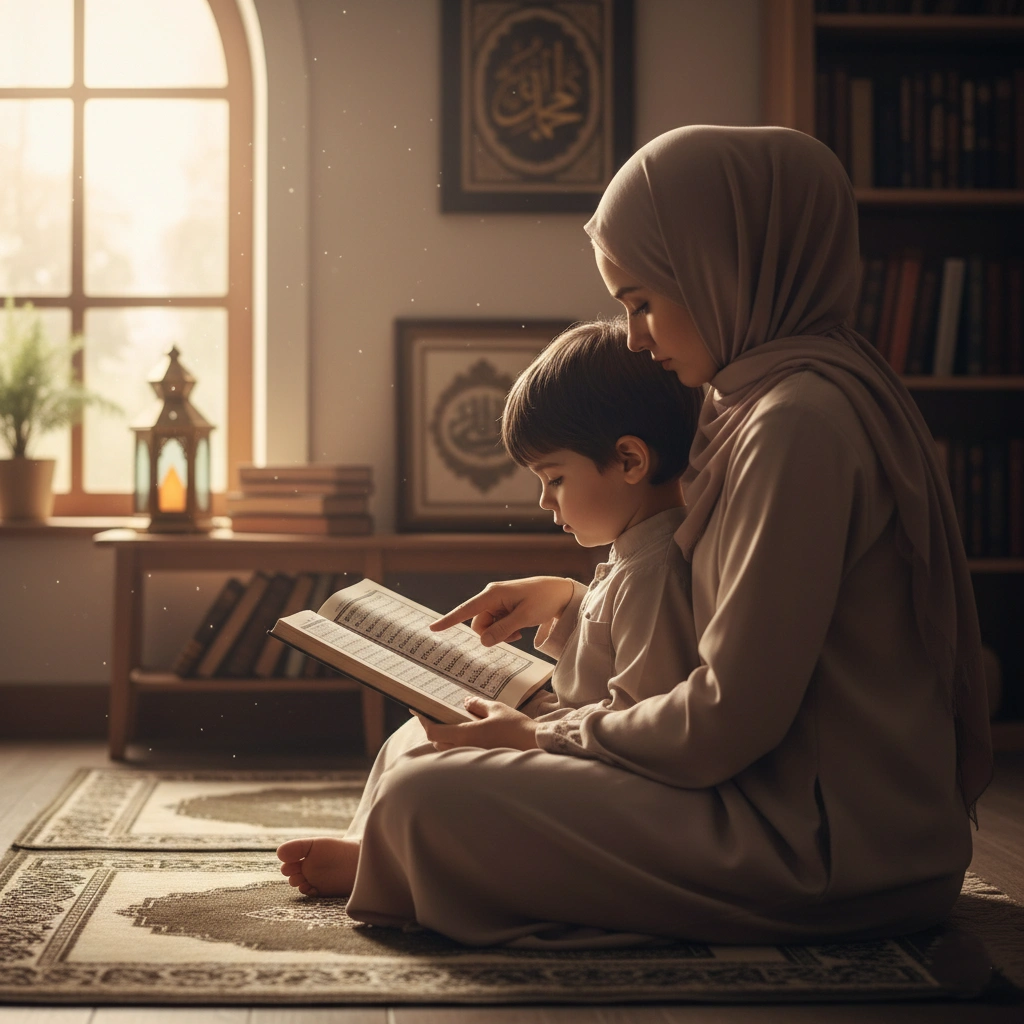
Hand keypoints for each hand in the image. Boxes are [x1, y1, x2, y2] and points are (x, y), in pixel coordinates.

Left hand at [414, 697, 538, 750]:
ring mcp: (472, 758)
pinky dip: (457, 745)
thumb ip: (477, 705)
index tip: (417, 711)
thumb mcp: (496, 709)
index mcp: (466, 734)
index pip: (433, 732)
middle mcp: (465, 749)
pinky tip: (467, 735)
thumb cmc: (516, 726)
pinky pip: (461, 754)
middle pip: (437, 743)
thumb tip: (466, 703)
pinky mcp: (480, 762)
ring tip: (451, 724)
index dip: (423, 721)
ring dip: (445, 739)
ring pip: (448, 751)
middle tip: (434, 715)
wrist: (535, 746)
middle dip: (434, 730)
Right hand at [429, 576, 575, 646]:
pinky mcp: (504, 607)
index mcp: (493, 594)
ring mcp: (498, 602)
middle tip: (514, 634)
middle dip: (492, 634)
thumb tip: (484, 641)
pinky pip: (496, 625)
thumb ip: (502, 630)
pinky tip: (519, 627)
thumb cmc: (544, 600)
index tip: (433, 628)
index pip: (466, 610)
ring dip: (500, 633)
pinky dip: (505, 630)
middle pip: (478, 624)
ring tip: (519, 630)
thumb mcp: (524, 617)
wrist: (560, 592)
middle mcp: (492, 596)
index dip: (449, 620)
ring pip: (487, 627)